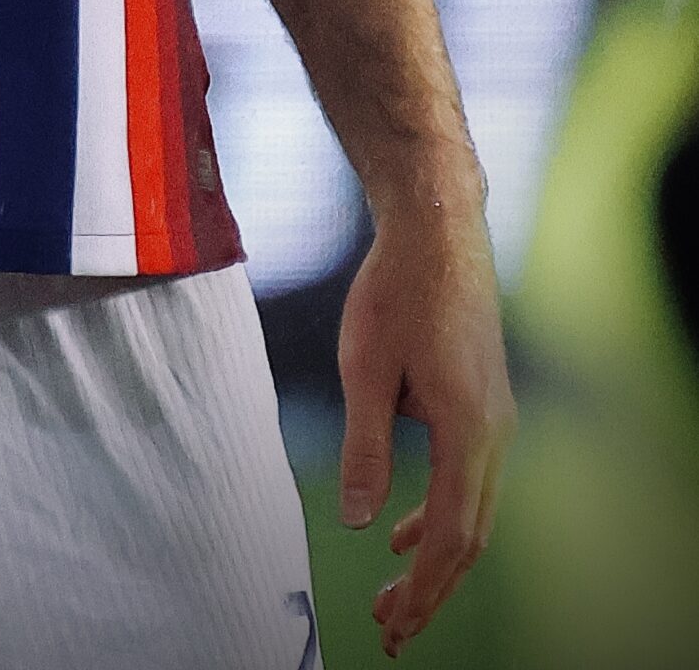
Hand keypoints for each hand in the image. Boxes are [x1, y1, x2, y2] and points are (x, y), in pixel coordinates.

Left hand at [336, 198, 515, 656]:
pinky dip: (441, 515)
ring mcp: (495, 417)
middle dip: (432, 589)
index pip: (452, 534)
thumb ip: (364, 446)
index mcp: (469, 429)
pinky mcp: (483, 402)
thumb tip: (362, 522)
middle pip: (471, 535)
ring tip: (396, 595)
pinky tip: (404, 531)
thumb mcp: (365, 367)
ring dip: (437, 556)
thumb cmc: (396, 289)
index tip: (393, 624)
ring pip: (474, 510)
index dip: (424, 588)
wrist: (438, 227)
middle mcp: (495, 431)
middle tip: (390, 630)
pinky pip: (469, 479)